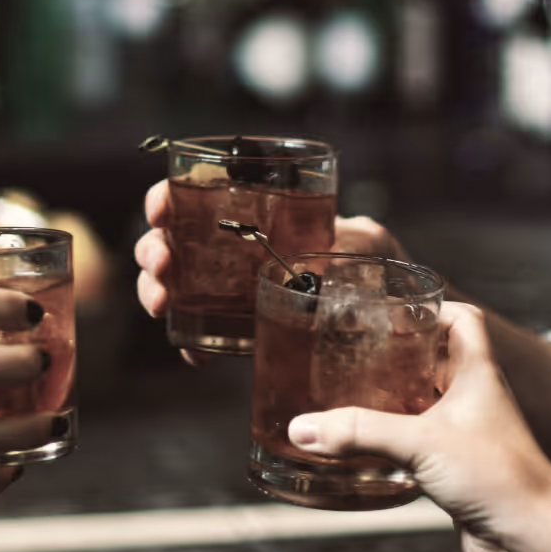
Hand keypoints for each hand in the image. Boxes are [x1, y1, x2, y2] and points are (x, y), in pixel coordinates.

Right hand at [134, 182, 409, 364]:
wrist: (397, 318)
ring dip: (155, 290)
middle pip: (172, 240)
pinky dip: (190, 342)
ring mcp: (232, 290)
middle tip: (163, 264)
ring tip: (162, 304)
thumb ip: (351, 239)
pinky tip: (196, 355)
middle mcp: (234, 249)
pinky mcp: (241, 331)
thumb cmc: (383, 266)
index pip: (196, 196)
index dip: (167, 198)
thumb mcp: (369, 241)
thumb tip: (322, 257)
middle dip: (153, 249)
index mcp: (257, 212)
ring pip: (173, 284)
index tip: (161, 211)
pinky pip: (202, 334)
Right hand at [286, 302, 550, 551]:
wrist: (533, 540)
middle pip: (435, 360)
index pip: (461, 319)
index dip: (430, 307)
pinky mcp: (455, 470)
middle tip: (355, 351)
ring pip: (425, 404)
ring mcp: (466, 435)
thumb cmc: (500, 478)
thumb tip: (304, 427)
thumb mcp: (421, 443)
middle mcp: (473, 399)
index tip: (389, 308)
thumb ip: (359, 432)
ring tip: (349, 394)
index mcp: (477, 373)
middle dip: (397, 354)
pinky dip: (392, 442)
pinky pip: (419, 445)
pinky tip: (361, 449)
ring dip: (391, 399)